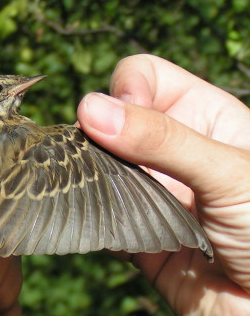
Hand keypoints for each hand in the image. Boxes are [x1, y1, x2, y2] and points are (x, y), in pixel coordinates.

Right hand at [77, 54, 249, 315]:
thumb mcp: (228, 170)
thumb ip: (162, 140)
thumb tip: (90, 108)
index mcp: (203, 118)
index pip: (144, 79)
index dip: (124, 90)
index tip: (112, 118)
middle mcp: (172, 152)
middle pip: (113, 124)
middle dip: (94, 137)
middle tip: (88, 158)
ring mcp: (152, 194)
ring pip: (100, 171)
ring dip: (88, 179)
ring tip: (87, 190)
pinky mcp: (137, 236)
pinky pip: (101, 219)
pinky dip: (92, 220)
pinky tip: (98, 222)